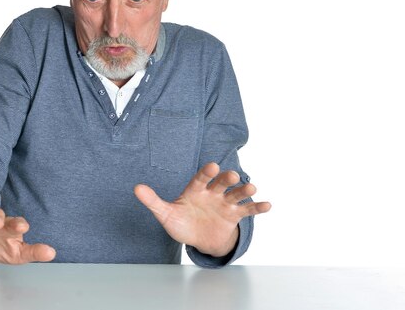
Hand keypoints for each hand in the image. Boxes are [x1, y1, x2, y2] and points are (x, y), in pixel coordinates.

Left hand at [134, 162, 270, 256]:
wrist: (198, 238)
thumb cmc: (181, 222)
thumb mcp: (166, 214)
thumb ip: (153, 201)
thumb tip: (136, 188)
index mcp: (195, 190)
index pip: (200, 179)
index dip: (206, 173)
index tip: (212, 166)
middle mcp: (212, 193)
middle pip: (220, 184)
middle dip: (226, 179)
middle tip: (232, 175)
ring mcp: (224, 203)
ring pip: (236, 194)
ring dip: (244, 191)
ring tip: (252, 188)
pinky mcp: (235, 215)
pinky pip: (247, 210)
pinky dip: (257, 207)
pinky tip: (268, 205)